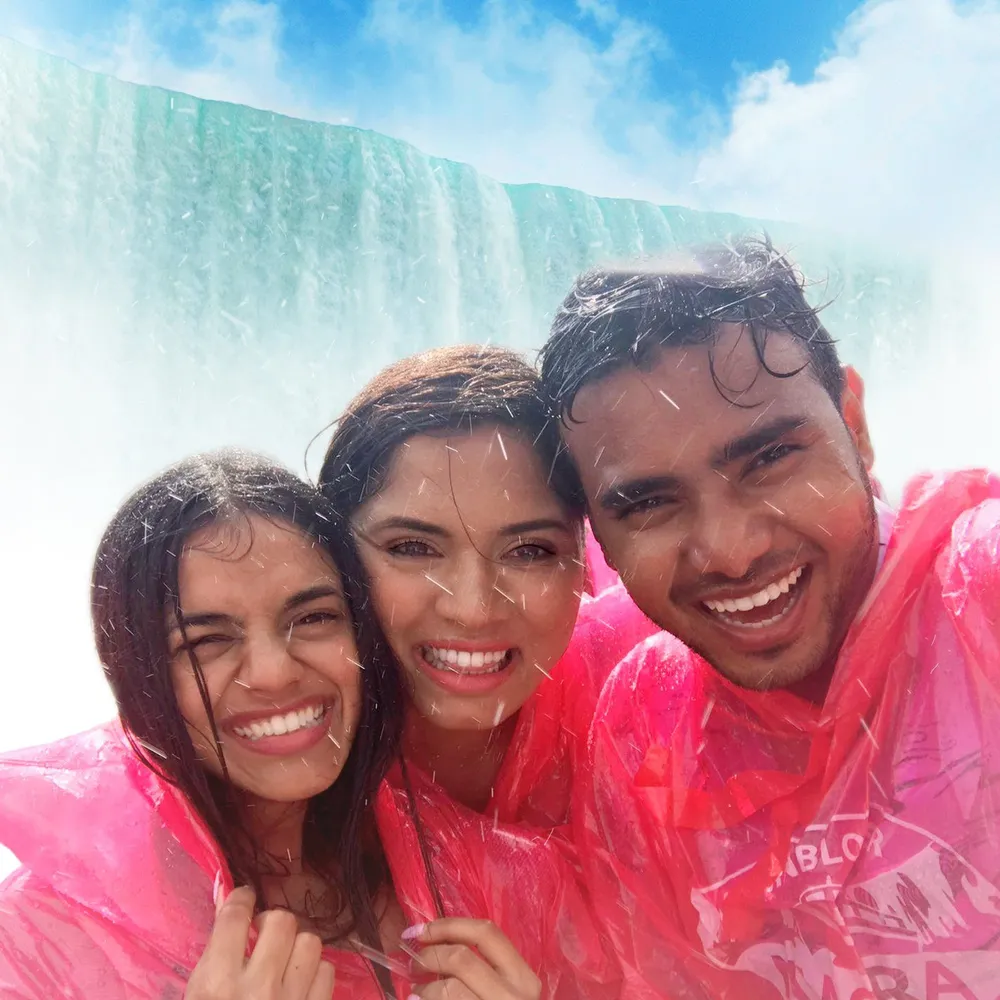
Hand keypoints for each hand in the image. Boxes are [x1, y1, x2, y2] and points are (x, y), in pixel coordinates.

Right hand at [185, 887, 334, 999]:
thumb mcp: (199, 998)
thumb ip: (214, 955)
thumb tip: (229, 899)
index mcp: (216, 985)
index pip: (236, 915)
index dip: (242, 899)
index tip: (244, 900)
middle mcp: (256, 988)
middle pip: (281, 921)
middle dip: (273, 925)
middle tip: (264, 938)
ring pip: (310, 942)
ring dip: (298, 949)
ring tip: (285, 963)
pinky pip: (327, 973)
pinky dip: (316, 975)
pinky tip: (300, 988)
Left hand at [403, 918, 540, 999]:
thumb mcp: (503, 993)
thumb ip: (480, 970)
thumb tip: (432, 942)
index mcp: (523, 978)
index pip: (486, 933)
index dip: (448, 926)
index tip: (419, 931)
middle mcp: (515, 996)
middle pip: (461, 958)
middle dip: (428, 956)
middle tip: (413, 965)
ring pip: (448, 988)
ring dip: (424, 989)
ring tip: (417, 994)